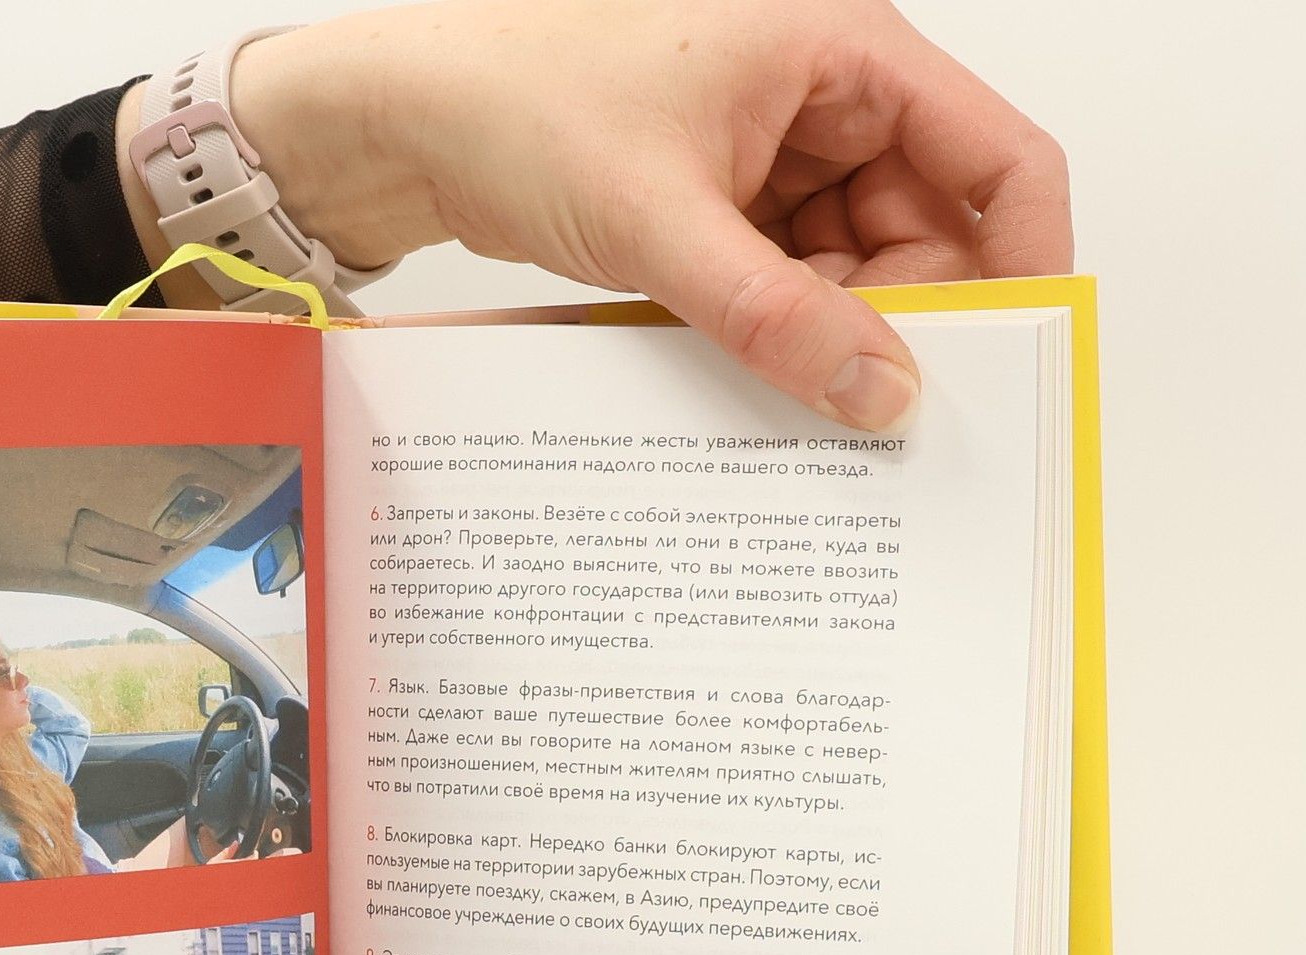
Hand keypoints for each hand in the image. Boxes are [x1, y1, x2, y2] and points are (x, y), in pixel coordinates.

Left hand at [127, 0, 1069, 430]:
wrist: (409, 123)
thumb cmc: (520, 106)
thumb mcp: (666, 223)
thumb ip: (779, 317)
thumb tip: (884, 390)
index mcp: (844, 54)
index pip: (996, 156)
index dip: (1024, 260)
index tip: (1016, 362)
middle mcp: (827, 101)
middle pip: (930, 230)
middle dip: (912, 322)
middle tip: (881, 421)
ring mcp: (778, 160)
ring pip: (858, 271)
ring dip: (836, 340)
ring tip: (800, 407)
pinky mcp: (729, 211)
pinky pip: (792, 286)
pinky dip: (783, 337)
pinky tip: (759, 385)